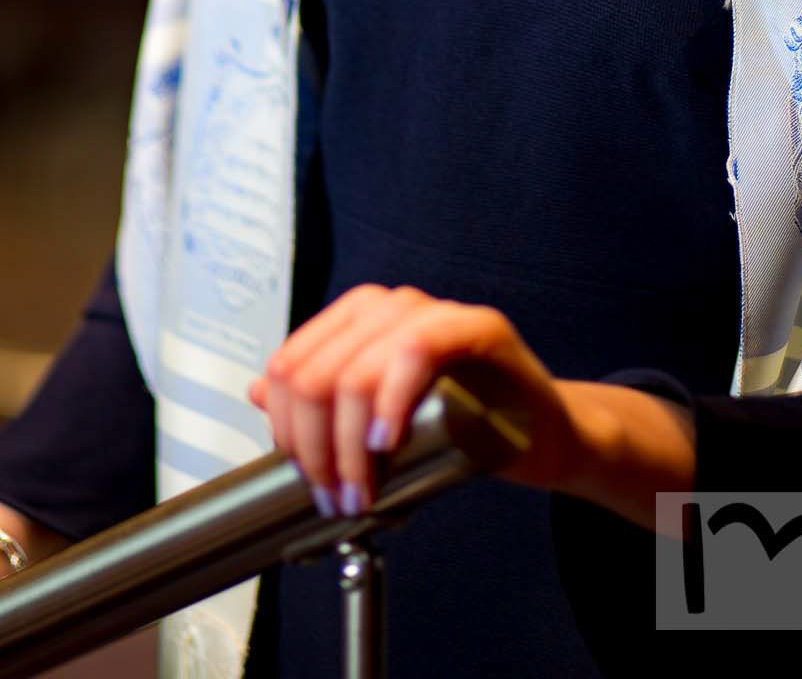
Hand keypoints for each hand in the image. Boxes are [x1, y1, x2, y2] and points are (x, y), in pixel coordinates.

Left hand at [246, 283, 585, 517]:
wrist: (544, 434)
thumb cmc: (466, 425)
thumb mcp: (380, 417)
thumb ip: (323, 400)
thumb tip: (258, 391)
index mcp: (360, 318)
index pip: (290, 364)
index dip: (285, 427)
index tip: (305, 475)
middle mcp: (391, 305)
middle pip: (315, 373)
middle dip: (314, 449)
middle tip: (336, 496)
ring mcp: (435, 312)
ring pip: (355, 370)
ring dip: (348, 446)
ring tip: (363, 489)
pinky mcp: (478, 328)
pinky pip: (416, 351)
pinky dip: (391, 402)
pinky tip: (389, 441)